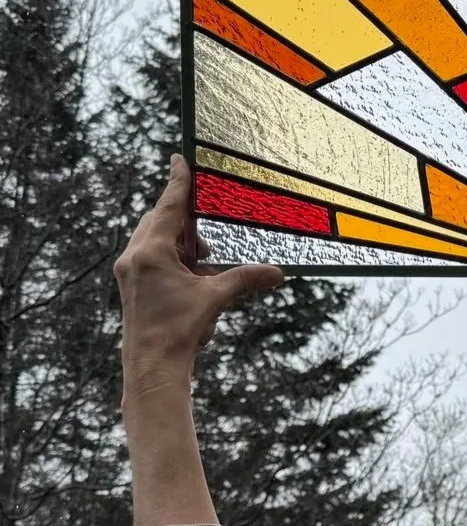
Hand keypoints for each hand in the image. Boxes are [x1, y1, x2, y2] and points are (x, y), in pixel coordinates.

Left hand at [115, 156, 283, 396]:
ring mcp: (129, 271)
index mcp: (151, 252)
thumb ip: (246, 278)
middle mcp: (135, 256)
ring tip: (203, 264)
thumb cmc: (178, 331)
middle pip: (160, 221)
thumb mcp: (215, 298)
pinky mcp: (131, 284)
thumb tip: (279, 273)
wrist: (152, 366)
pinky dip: (172, 258)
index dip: (178, 181)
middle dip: (186, 224)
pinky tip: (191, 277)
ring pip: (155, 239)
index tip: (179, 159)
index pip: (169, 206)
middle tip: (207, 239)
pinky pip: (151, 257)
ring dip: (181, 244)